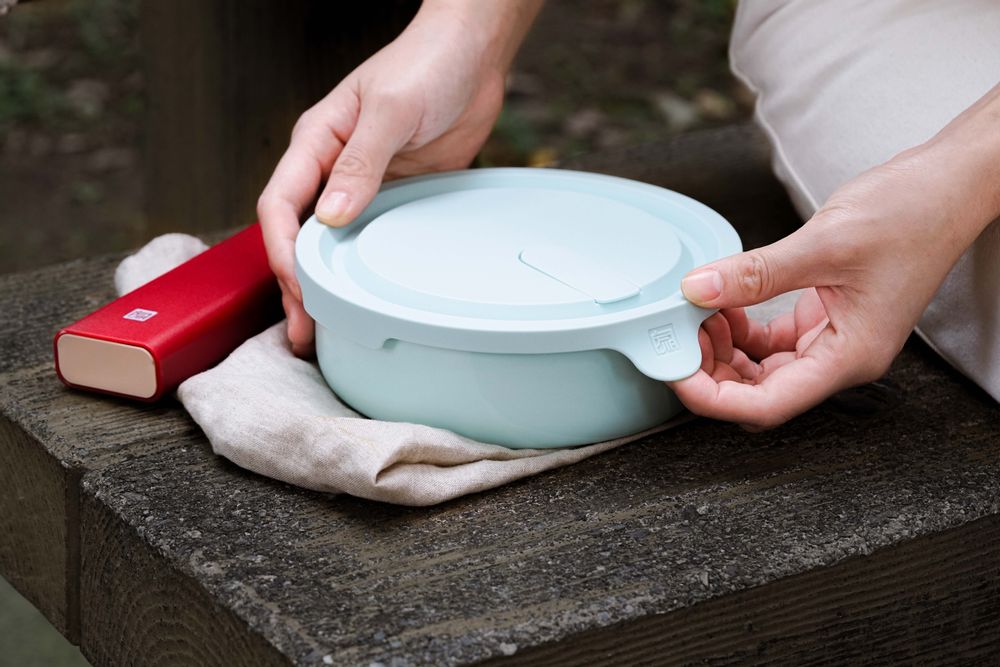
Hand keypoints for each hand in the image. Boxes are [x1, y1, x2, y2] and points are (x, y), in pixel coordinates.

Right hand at [257, 1, 540, 354]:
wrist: (475, 55)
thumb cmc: (428, 62)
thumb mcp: (391, 109)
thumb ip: (360, 162)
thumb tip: (330, 216)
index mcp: (316, 141)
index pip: (280, 204)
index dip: (282, 249)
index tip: (299, 287)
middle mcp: (333, 168)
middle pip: (300, 234)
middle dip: (297, 283)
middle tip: (305, 329)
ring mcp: (366, 186)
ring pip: (334, 245)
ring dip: (329, 285)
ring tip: (328, 329)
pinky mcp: (397, 198)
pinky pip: (374, 241)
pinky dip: (364, 272)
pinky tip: (366, 298)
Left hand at [669, 123, 999, 428]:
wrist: (947, 186)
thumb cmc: (912, 214)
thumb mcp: (824, 243)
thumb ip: (756, 273)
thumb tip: (698, 290)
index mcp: (848, 358)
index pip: (766, 405)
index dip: (712, 396)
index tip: (674, 372)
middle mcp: (839, 358)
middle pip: (758, 393)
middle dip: (712, 371)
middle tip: (676, 335)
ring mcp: (831, 340)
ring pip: (759, 369)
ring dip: (722, 348)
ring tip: (697, 312)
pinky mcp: (823, 317)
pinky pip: (770, 340)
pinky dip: (740, 327)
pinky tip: (722, 302)